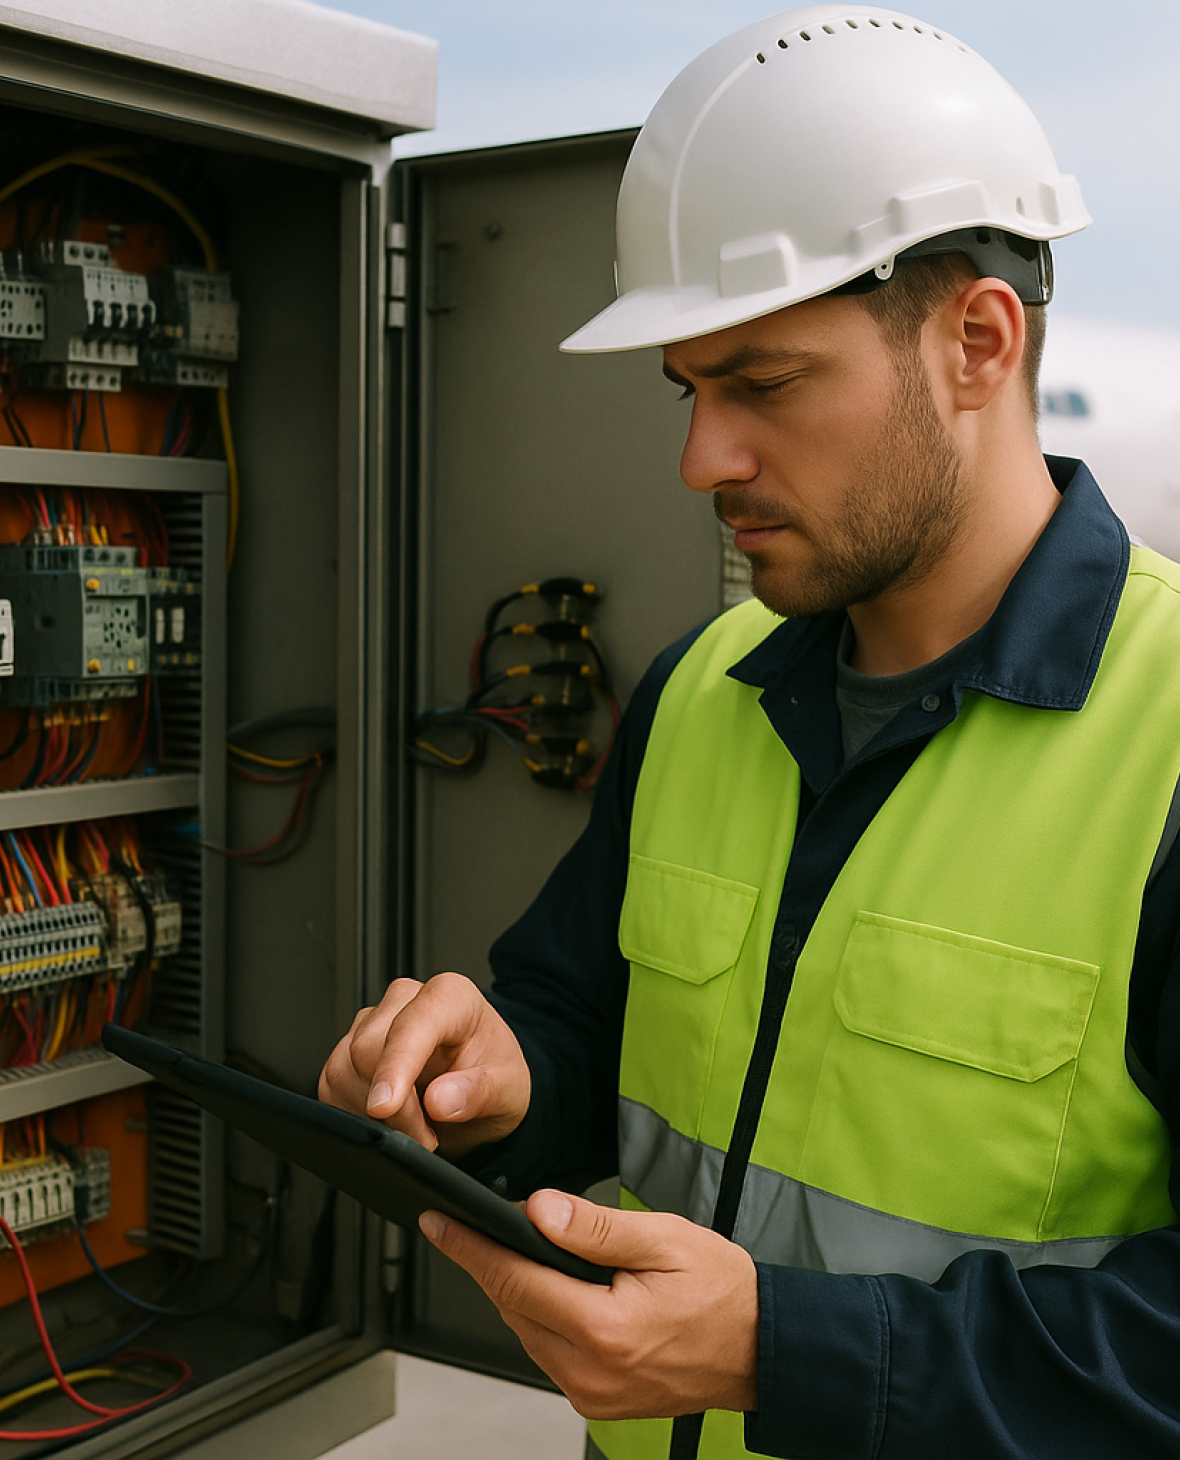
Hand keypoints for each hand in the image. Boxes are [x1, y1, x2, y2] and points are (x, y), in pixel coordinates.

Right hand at [317, 972, 530, 1157]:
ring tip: (415, 1126)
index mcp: (450, 996)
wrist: (481, 1091)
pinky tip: (389, 1121)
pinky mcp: (347, 1051)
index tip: (385, 1106)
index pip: (411, 1026)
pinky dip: (354, 1115)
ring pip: (343, 1070)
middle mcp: (406, 1000)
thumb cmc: (494, 1077)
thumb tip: (441, 1100)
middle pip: (369, 1051)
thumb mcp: (509, 1090)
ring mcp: (372, 1023)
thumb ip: (480, 1092)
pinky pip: (330, 1086)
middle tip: (426, 1136)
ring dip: (373, 1115)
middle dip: (394, 1109)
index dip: (395, 1067)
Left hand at [419, 1191, 758, 1419]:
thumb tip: (537, 1211)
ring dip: (519, 1292)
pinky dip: (543, 1318)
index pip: (514, 1281)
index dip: (470, 1247)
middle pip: (513, 1308)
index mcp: (604, 1330)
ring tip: (527, 1250)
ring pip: (526, 1332)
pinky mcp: (596, 1404)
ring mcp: (591, 1396)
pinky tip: (557, 1290)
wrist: (759, 1349)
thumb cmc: (720, 1290)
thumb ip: (596, 1228)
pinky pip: (548, 1354)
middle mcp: (589, 1374)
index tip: (437, 1222)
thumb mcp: (664, 1240)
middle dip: (493, 1263)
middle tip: (482, 1222)